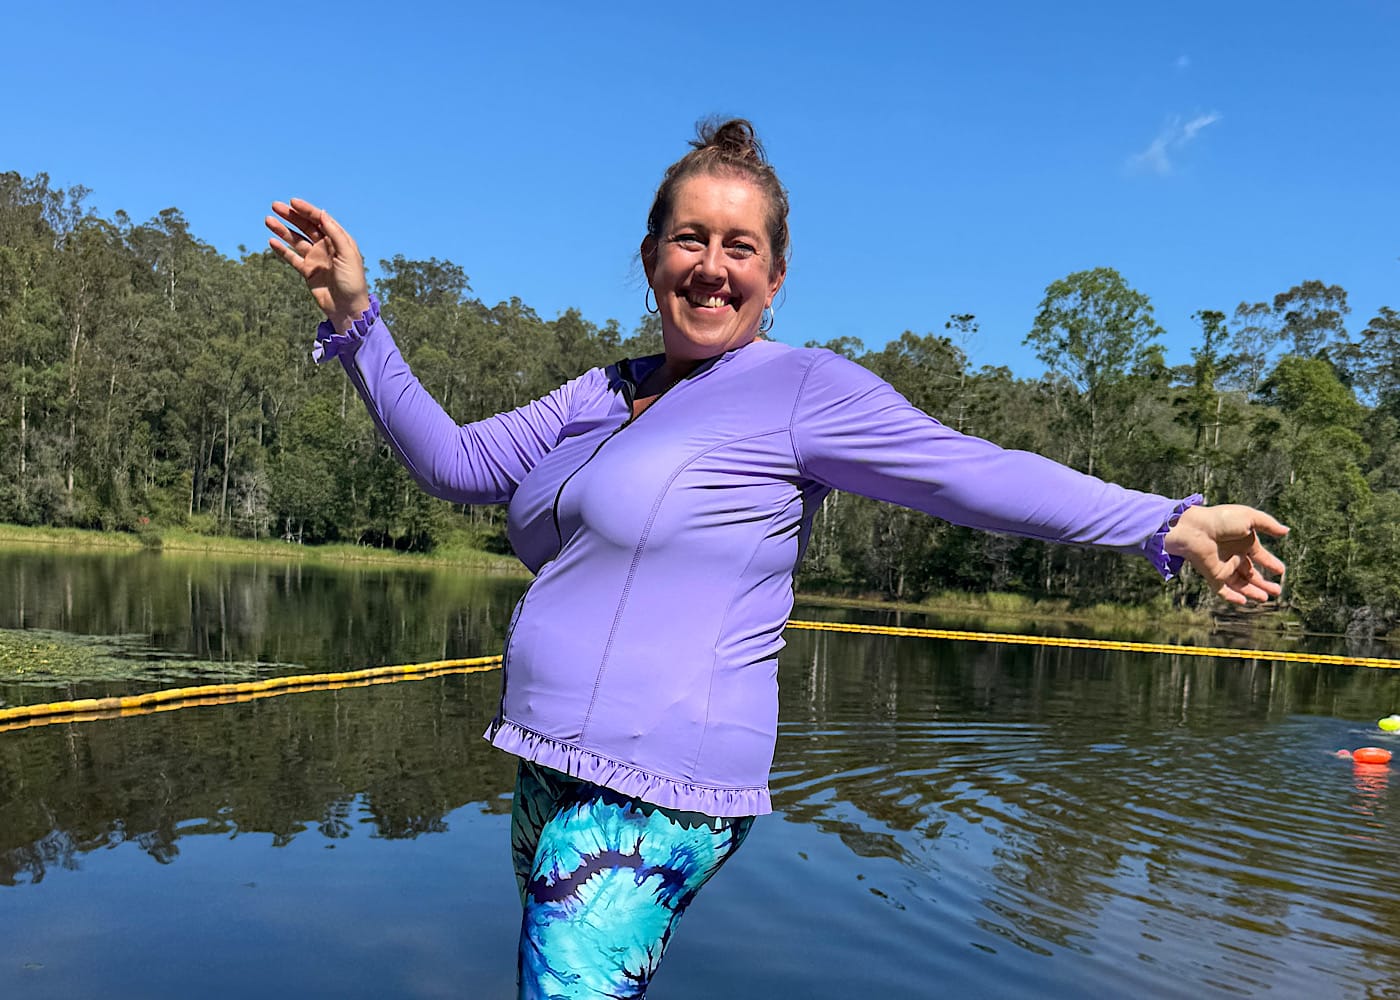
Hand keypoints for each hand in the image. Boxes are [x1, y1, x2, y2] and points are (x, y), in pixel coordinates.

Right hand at [265, 198, 369, 329]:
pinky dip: (282, 250)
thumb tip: (322, 213)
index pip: (320, 220)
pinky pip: (292, 258)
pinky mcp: (308, 271)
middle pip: (306, 226)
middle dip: (291, 216)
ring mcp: (316, 258)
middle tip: (275, 206)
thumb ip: (335, 234)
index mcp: (338, 240)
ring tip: (268, 220)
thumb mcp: (347, 255)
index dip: (307, 210)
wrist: (348, 308)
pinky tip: (272, 241)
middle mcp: (326, 246)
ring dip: (283, 230)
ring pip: (296, 240)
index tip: (292, 202)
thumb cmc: (352, 282)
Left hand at [1164, 503, 1287, 604]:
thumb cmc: (1220, 520)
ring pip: (1240, 584)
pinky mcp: (1213, 575)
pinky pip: (1223, 590)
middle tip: (1277, 591)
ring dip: (1252, 592)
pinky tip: (1243, 602)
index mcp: (1242, 542)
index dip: (1270, 563)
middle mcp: (1233, 555)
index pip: (1258, 556)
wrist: (1195, 529)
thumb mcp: (1249, 517)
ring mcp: (1223, 566)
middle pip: (1250, 573)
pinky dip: (1232, 597)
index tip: (1281, 571)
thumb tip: (1286, 531)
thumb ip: (1268, 524)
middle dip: (1264, 583)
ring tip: (1266, 598)